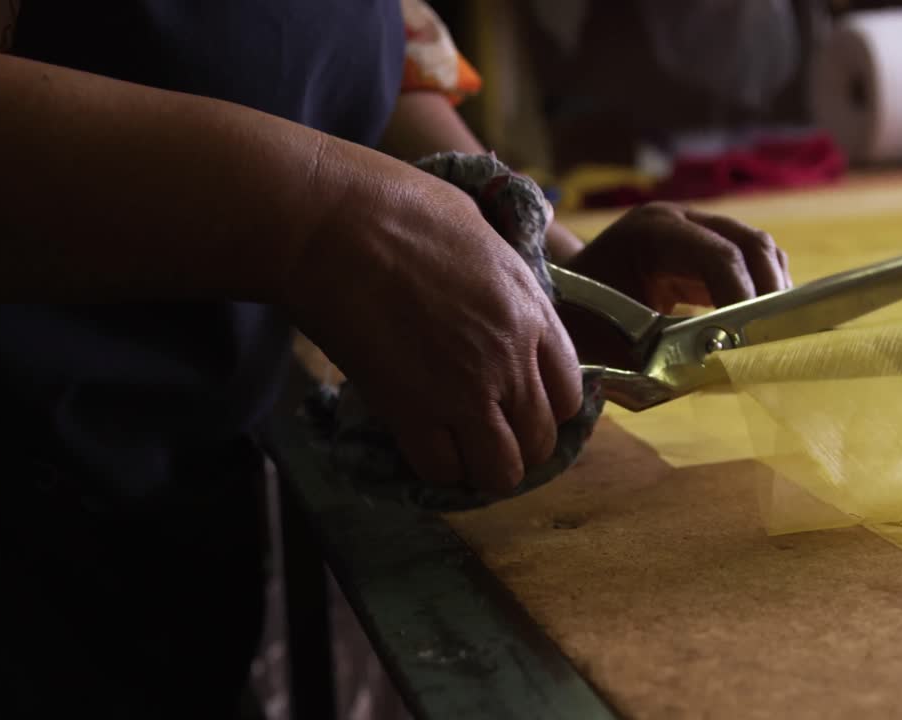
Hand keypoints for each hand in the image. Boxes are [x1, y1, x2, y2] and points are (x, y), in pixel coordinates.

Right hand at [287, 148, 582, 493]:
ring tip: (460, 449)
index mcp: (531, 313)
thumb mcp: (482, 230)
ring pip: (499, 472)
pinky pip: (441, 470)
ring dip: (482, 468)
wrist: (332, 224)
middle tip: (487, 432)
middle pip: (540, 442)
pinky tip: (423, 444)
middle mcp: (509, 361)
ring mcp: (463, 392)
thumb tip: (504, 289)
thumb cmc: (400, 206)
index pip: (570, 395)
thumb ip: (504, 276)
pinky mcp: (410, 412)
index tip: (521, 404)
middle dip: (518, 445)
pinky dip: (435, 467)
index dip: (546, 408)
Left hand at [559, 202, 791, 365]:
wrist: (559, 297)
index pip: (719, 256)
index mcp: (650, 232)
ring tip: (772, 338)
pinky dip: (763, 293)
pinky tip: (760, 329)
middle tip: (775, 344)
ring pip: (760, 250)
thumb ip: (658, 361)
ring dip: (773, 294)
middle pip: (751, 244)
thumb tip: (719, 374)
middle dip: (769, 295)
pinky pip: (752, 263)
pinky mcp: (708, 246)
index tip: (752, 344)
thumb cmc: (577, 321)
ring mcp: (696, 227)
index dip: (744, 299)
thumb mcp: (607, 345)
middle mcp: (679, 220)